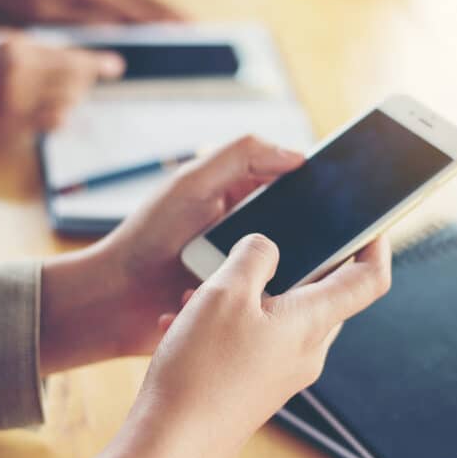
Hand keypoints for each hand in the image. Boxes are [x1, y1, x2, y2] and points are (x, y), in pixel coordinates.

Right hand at [0, 30, 123, 149]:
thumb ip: (23, 51)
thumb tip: (59, 58)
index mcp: (13, 44)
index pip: (68, 52)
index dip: (96, 61)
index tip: (115, 66)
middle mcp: (19, 70)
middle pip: (75, 77)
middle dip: (87, 82)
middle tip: (89, 85)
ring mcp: (18, 100)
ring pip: (69, 101)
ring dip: (72, 102)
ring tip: (60, 100)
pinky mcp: (14, 126)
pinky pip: (54, 123)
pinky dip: (60, 120)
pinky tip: (53, 117)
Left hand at [39, 137, 305, 373]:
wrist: (116, 300)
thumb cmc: (147, 236)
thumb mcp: (191, 184)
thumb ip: (240, 157)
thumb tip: (297, 155)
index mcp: (237, 194)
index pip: (290, 182)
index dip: (316, 185)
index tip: (340, 193)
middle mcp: (246, 228)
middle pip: (299, 227)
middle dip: (310, 236)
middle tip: (322, 245)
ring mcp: (245, 265)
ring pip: (292, 266)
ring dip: (286, 272)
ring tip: (281, 277)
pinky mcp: (242, 299)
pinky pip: (271, 298)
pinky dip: (267, 298)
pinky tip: (264, 301)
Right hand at [84, 233, 390, 457]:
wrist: (171, 444)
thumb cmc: (200, 371)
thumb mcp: (225, 293)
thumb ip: (254, 256)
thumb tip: (267, 247)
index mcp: (311, 325)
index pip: (368, 280)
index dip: (375, 245)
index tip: (367, 224)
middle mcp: (306, 352)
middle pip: (319, 293)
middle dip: (287, 265)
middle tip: (250, 252)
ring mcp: (282, 372)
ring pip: (278, 313)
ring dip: (244, 293)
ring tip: (199, 293)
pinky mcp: (257, 384)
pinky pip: (254, 338)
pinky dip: (227, 321)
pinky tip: (186, 321)